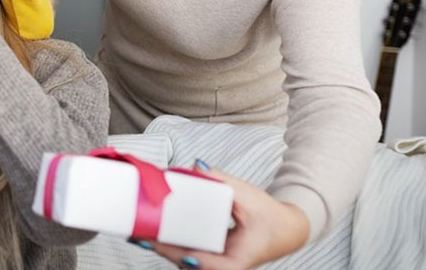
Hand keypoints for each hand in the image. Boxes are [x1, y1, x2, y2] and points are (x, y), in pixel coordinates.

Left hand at [149, 163, 308, 269]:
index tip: (175, 250)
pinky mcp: (211, 257)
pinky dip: (171, 244)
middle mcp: (224, 266)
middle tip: (140, 236)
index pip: (209, 264)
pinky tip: (152, 232)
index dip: (190, 258)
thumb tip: (197, 166)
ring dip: (163, 248)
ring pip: (185, 260)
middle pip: (189, 263)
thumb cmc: (271, 217)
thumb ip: (223, 181)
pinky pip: (188, 253)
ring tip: (139, 233)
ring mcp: (216, 264)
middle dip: (165, 250)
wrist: (287, 229)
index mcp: (237, 261)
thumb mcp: (249, 197)